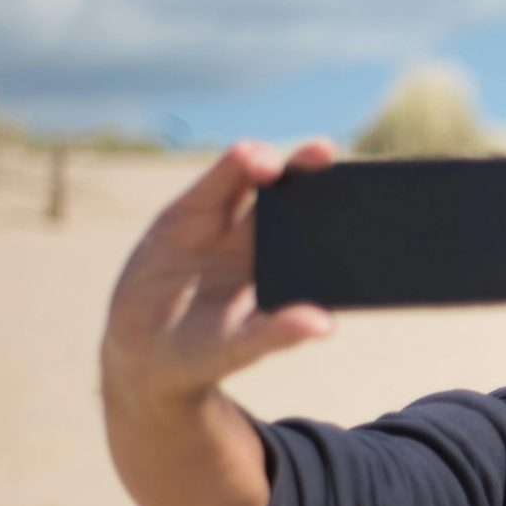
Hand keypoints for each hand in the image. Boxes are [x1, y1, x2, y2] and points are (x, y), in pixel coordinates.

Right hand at [100, 139, 336, 409]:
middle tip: (325, 152)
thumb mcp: (240, 348)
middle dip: (308, 169)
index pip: (320, 229)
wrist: (144, 351)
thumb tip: (325, 327)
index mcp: (287, 268)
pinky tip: (244, 156)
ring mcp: (225, 222)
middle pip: (294, 193)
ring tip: (271, 164)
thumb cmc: (206, 353)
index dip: (339, 206)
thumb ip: (278, 335)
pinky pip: (215, 184)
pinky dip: (230, 168)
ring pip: (254, 179)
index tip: (362, 191)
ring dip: (267, 163)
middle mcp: (262, 239)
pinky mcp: (189, 213)